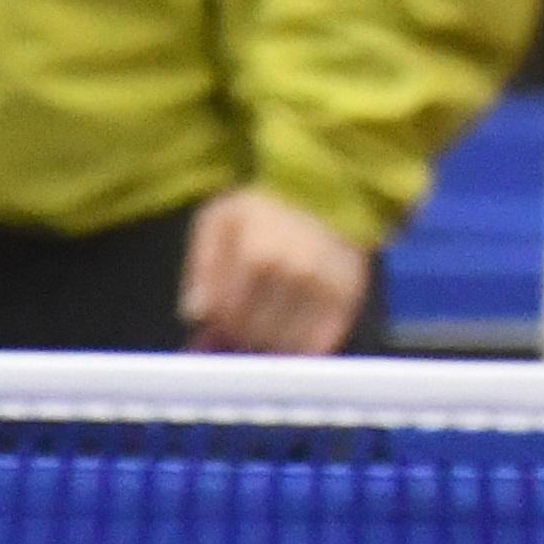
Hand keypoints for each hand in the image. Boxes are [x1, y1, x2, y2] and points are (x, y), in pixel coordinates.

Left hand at [182, 188, 371, 353]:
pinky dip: (300, 347)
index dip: (221, 320)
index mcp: (259, 254)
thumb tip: (195, 314)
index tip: (222, 314)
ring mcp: (326, 289)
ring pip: (285, 345)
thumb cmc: (263, 211)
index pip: (229, 315)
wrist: (323, 196)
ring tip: (268, 322)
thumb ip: (202, 266)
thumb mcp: (220, 221)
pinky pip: (317, 346)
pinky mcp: (348, 301)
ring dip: (270, 342)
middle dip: (244, 333)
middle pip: (255, 334)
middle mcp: (297, 273)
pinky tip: (292, 331)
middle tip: (245, 321)